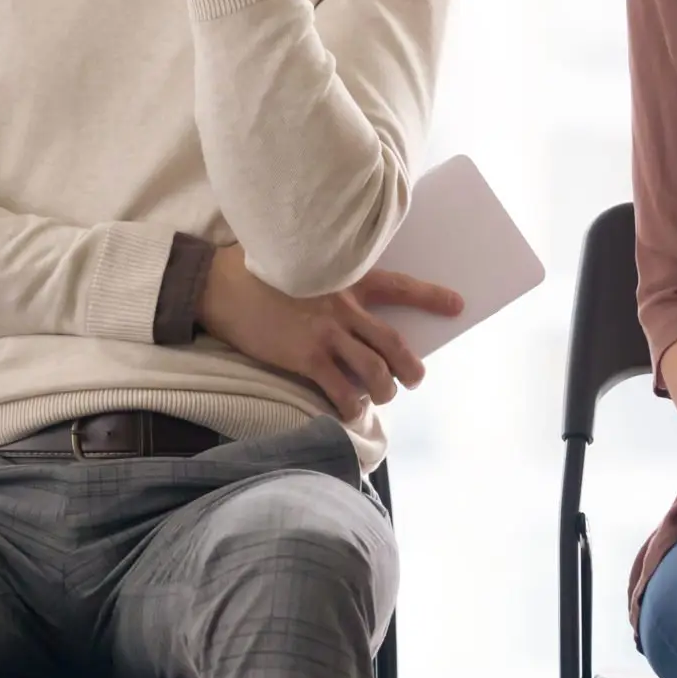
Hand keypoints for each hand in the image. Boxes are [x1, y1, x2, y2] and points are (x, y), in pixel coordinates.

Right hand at [196, 244, 462, 419]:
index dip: (431, 297)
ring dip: (385, 390)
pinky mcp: (305, 356)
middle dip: (410, 366)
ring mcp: (325, 332)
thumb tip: (345, 309)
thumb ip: (327, 281)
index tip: (458, 305)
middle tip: (416, 379)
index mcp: (345, 277)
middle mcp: (343, 306)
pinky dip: (351, 406)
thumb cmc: (253, 271)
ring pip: (374, 370)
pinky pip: (341, 389)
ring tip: (382, 398)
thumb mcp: (300, 263)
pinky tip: (350, 413)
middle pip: (393, 342)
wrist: (218, 284)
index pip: (399, 286)